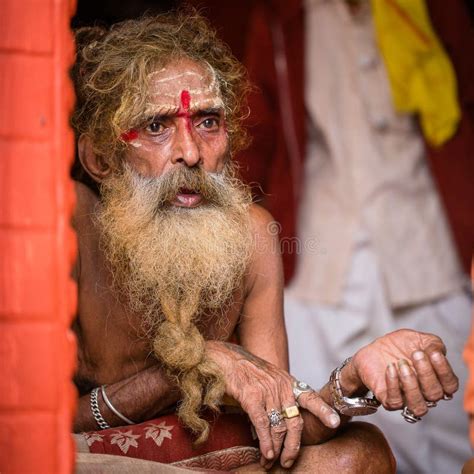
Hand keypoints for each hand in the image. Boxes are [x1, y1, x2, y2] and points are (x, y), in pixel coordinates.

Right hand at [206, 341, 339, 468]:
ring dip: (276, 449)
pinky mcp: (252, 396)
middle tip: (288, 461)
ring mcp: (267, 391)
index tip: (336, 423)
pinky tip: (266, 452)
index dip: (323, 411)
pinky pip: (263, 424)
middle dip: (294, 446)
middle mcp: (281, 386)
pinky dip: (266, 442)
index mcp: (288, 382)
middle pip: (296, 422)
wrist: (226, 358)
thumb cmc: (247, 372)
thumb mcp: (270, 380)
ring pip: (279, 427)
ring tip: (271, 461)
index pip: (310, 397)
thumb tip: (281, 427)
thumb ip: (279, 399)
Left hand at [347, 329, 457, 418]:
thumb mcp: (417, 338)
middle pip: (435, 394)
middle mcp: (424, 393)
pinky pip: (395, 402)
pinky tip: (390, 368)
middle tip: (416, 354)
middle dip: (426, 373)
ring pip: (418, 406)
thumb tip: (439, 352)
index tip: (434, 353)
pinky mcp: (388, 400)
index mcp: (436, 379)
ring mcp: (406, 399)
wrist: (373, 349)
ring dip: (411, 384)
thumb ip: (432, 344)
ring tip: (402, 364)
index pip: (450, 385)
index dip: (445, 371)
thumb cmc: (398, 346)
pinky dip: (393, 384)